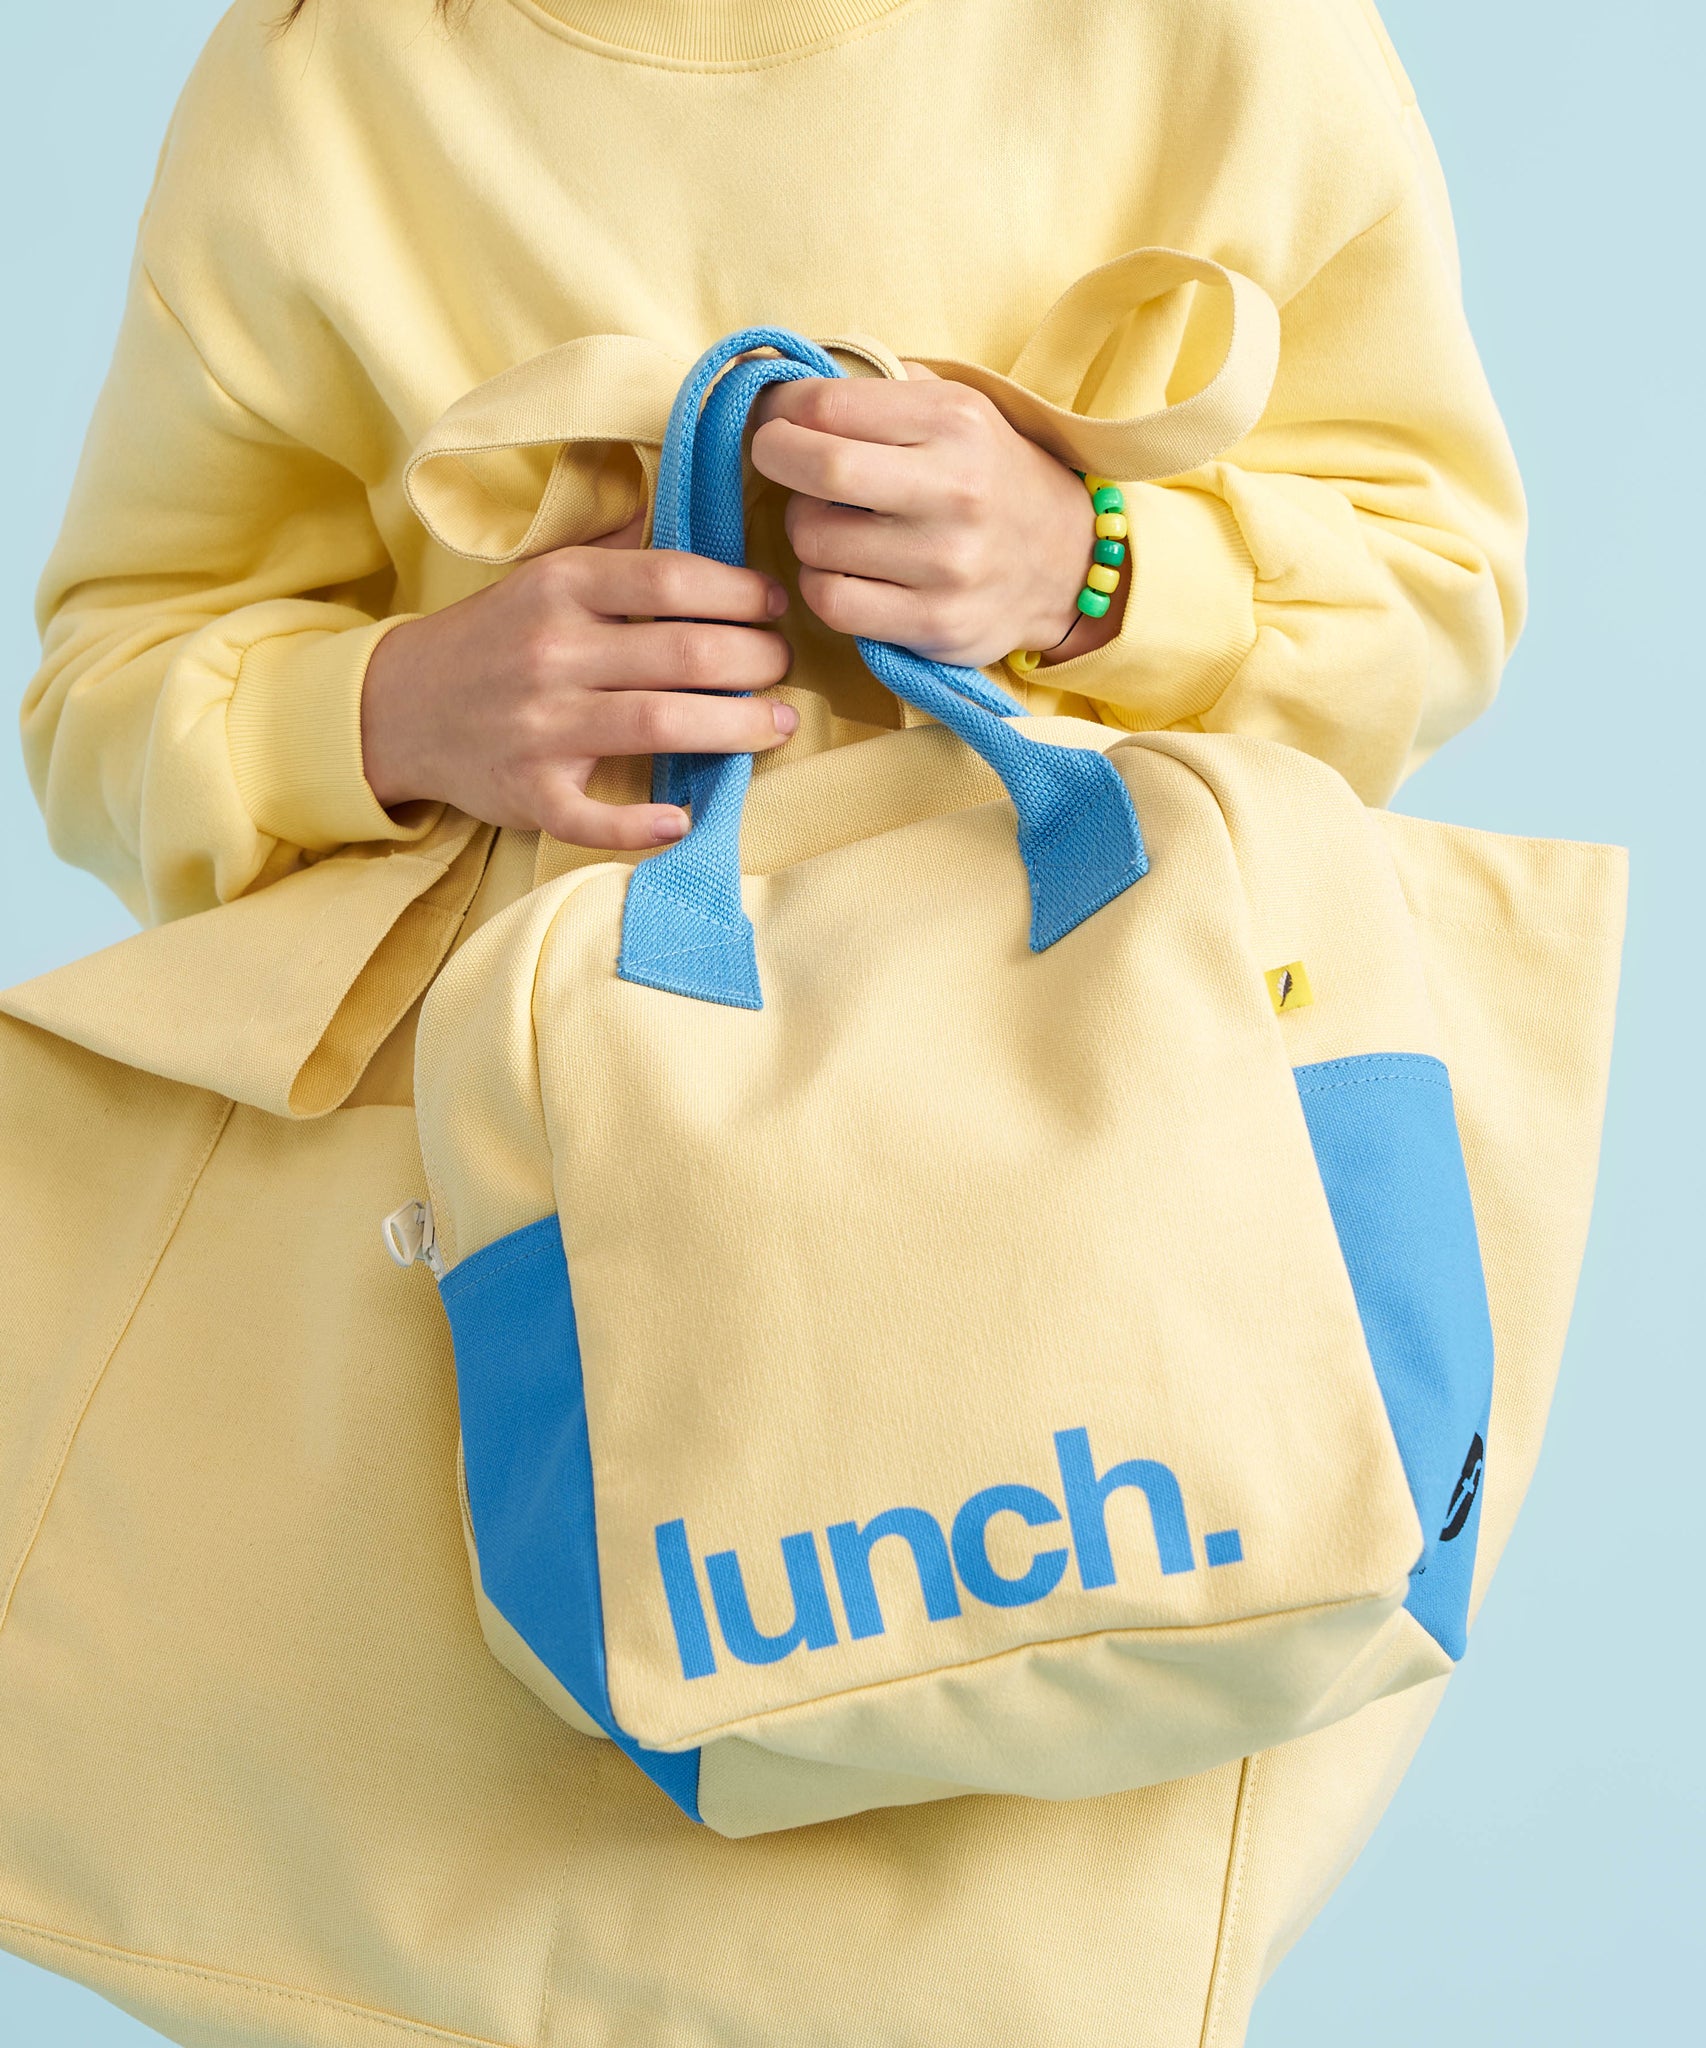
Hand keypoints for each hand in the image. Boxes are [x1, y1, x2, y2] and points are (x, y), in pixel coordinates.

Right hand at [361, 515, 795, 849]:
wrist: (399, 706)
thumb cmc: (495, 638)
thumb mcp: (544, 574)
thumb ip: (617, 552)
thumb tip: (695, 516)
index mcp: (561, 587)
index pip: (673, 579)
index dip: (741, 591)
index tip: (775, 605)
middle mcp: (553, 651)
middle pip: (685, 652)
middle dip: (756, 659)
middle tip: (782, 665)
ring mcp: (539, 725)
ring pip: (661, 723)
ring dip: (737, 727)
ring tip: (779, 724)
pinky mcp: (526, 790)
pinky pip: (591, 816)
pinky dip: (641, 826)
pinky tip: (684, 820)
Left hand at [750, 367, 1121, 669]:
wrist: (1066, 562)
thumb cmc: (987, 475)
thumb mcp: (955, 408)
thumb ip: (879, 388)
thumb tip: (784, 383)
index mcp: (954, 421)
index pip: (829, 404)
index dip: (779, 408)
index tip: (774, 415)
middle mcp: (955, 489)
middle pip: (819, 468)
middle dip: (776, 460)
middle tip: (778, 460)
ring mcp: (946, 564)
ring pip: (815, 540)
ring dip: (804, 529)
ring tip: (832, 523)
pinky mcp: (935, 623)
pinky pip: (832, 601)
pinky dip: (821, 584)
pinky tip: (844, 571)